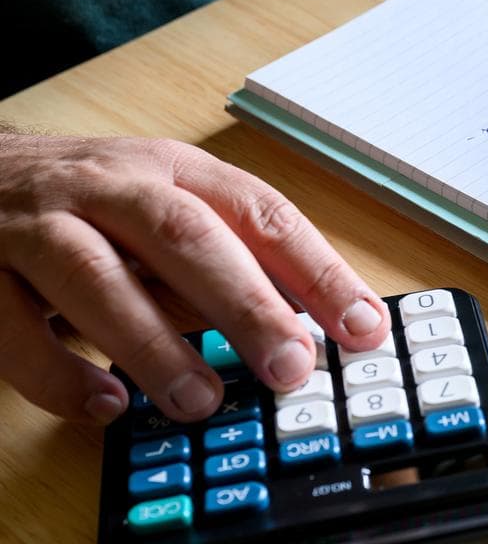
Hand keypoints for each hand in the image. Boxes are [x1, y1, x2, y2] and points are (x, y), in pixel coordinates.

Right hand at [0, 134, 390, 423]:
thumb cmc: (90, 203)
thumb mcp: (167, 211)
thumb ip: (226, 263)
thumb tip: (309, 328)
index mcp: (175, 171)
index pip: (261, 215)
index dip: (317, 271)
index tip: (362, 327)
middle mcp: (111, 187)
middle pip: (185, 236)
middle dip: (245, 304)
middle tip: (290, 367)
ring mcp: (38, 225)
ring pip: (96, 276)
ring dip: (154, 344)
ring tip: (200, 400)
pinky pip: (14, 325)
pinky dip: (59, 372)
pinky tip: (104, 406)